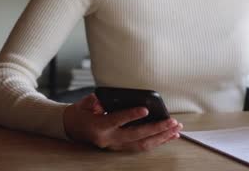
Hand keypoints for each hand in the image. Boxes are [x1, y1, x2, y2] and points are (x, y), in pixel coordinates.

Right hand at [63, 93, 182, 150]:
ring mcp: (116, 146)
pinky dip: (157, 141)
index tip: (145, 110)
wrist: (73, 128)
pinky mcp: (122, 147)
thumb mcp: (83, 104)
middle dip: (156, 129)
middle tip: (171, 121)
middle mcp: (109, 139)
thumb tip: (103, 102)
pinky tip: (169, 136)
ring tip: (175, 129)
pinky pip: (142, 146)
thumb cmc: (81, 113)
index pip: (117, 120)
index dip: (131, 115)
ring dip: (161, 137)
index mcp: (99, 127)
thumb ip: (94, 102)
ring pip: (142, 144)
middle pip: (136, 136)